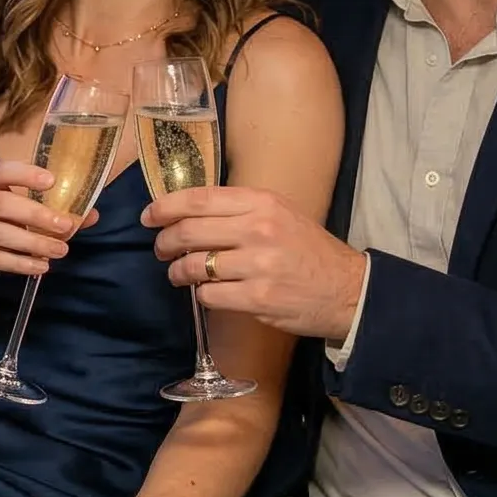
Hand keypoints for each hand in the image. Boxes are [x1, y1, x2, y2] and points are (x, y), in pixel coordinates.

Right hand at [0, 159, 88, 283]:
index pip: (0, 170)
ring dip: (33, 243)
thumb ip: (48, 207)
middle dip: (37, 215)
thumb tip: (91, 214)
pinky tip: (40, 266)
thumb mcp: (15, 208)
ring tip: (60, 251)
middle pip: (1, 204)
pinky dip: (20, 263)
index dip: (25, 175)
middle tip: (65, 226)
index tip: (52, 181)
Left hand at [145, 185, 364, 341]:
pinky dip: (201, 294)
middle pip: (189, 231)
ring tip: (179, 274)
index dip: (165, 207)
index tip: (149, 216)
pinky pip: (209, 295)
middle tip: (160, 249)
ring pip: (193, 266)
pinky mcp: (258, 297)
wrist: (347, 289)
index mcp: (261, 202)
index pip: (199, 199)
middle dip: (165, 242)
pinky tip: (207, 292)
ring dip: (178, 272)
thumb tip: (188, 213)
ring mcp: (258, 264)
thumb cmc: (308, 250)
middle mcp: (258, 229)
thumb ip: (239, 209)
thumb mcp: (280, 213)